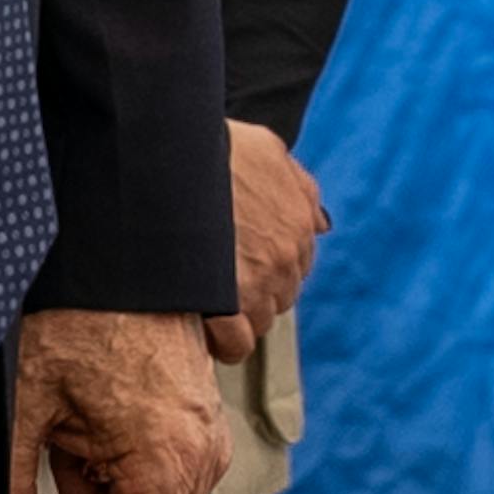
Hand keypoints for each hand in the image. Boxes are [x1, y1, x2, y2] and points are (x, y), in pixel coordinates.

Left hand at [4, 305, 222, 493]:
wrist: (121, 252)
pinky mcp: (186, 441)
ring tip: (50, 445)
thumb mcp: (24, 403)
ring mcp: (196, 452)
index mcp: (167, 459)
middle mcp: (197, 463)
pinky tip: (72, 441)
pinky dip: (93, 489)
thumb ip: (13, 490)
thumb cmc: (80, 313)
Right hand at [220, 120, 328, 335]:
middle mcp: (287, 255)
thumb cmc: (214, 148)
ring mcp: (260, 279)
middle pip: (278, 297)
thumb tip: (321, 223)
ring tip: (203, 302)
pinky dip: (220, 343)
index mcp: (299, 221)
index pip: (294, 267)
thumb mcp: (267, 149)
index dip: (263, 268)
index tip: (238, 266)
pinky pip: (235, 344)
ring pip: (258, 321)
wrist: (172, 155)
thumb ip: (298, 186)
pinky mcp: (229, 301)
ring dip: (235, 317)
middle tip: (216, 282)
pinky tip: (201, 330)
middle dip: (251, 292)